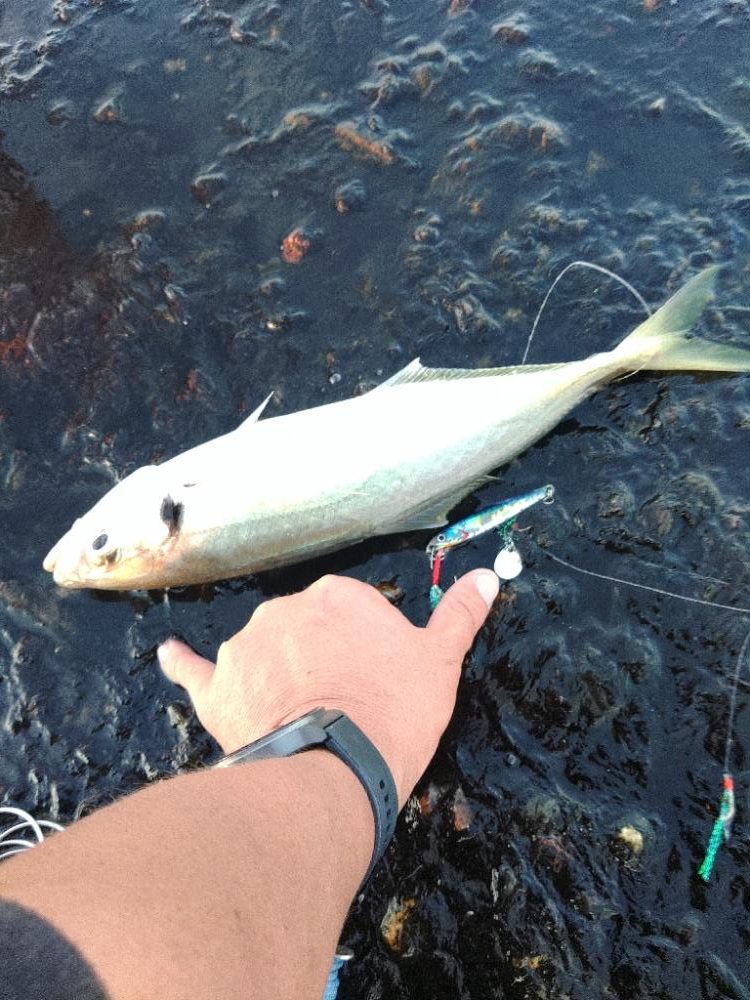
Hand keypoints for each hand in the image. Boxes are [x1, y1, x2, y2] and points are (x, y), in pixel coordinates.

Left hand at [157, 571, 497, 804]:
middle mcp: (286, 608)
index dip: (365, 650)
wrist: (334, 768)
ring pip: (263, 651)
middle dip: (320, 657)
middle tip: (343, 704)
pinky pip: (195, 668)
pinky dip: (182, 662)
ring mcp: (245, 645)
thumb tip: (489, 576)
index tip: (375, 681)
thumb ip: (460, 614)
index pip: (352, 612)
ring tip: (297, 719)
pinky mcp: (216, 686)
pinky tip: (167, 653)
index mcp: (339, 594)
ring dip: (275, 672)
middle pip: (305, 628)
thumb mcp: (439, 662)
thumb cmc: (394, 710)